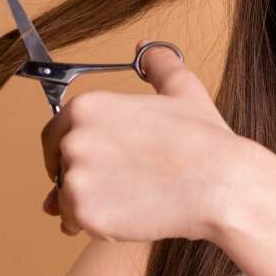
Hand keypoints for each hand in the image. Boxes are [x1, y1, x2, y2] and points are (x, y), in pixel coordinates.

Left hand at [39, 38, 243, 242]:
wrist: (221, 185)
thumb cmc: (204, 141)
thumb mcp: (182, 89)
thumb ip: (158, 65)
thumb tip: (147, 49)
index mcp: (88, 107)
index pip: (54, 134)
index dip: (69, 151)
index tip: (91, 162)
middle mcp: (74, 139)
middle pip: (60, 167)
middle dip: (82, 179)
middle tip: (118, 185)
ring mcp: (77, 178)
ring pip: (66, 199)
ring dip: (88, 204)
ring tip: (129, 201)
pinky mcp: (85, 213)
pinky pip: (76, 223)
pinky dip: (96, 226)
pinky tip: (128, 217)